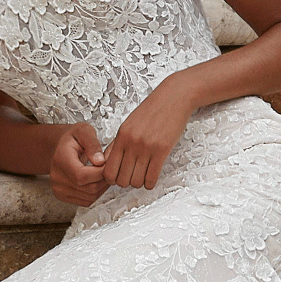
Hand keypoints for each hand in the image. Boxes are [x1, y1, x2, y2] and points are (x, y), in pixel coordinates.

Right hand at [50, 122, 109, 205]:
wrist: (60, 146)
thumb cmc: (73, 138)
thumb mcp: (84, 131)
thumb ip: (92, 144)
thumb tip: (100, 161)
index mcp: (60, 160)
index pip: (82, 175)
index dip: (101, 172)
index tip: (110, 163)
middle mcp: (57, 178)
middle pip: (89, 188)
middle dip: (104, 179)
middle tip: (109, 167)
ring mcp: (59, 189)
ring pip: (90, 197)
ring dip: (102, 187)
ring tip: (103, 172)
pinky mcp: (63, 196)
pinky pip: (87, 201)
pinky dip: (96, 193)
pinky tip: (97, 180)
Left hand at [103, 74, 193, 190]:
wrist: (173, 98)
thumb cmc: (152, 110)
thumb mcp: (129, 124)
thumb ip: (117, 144)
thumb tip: (106, 161)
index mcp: (121, 136)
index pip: (108, 169)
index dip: (111, 179)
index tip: (118, 177)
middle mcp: (131, 142)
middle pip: (121, 179)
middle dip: (126, 183)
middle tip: (131, 177)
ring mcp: (146, 147)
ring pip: (136, 181)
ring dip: (139, 183)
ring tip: (143, 176)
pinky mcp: (162, 149)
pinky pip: (152, 177)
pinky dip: (150, 183)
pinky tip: (151, 178)